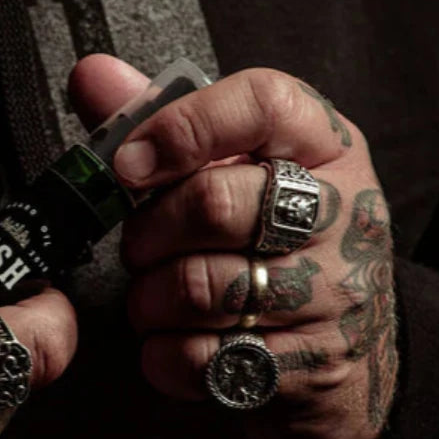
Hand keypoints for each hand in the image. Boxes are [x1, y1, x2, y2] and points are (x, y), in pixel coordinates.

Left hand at [69, 55, 397, 438]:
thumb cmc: (271, 238)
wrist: (348, 350)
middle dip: (148, 232)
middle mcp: (346, 212)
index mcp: (326, 145)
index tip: (127, 164)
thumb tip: (91, 73)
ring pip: (201, 288)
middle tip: (138, 246)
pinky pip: (203, 357)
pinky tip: (171, 342)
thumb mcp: (237, 168)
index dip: (181, 128)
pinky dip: (163, 355)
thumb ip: (164, 120)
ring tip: (152, 296)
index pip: (262, 103)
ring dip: (149, 297)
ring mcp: (338, 292)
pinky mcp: (314, 364)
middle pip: (213, 204)